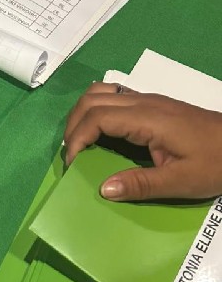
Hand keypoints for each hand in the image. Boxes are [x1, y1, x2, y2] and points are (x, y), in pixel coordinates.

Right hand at [64, 83, 221, 200]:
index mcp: (147, 118)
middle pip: (92, 100)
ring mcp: (147, 99)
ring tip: (81, 142)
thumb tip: (103, 189)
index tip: (73, 165)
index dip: (78, 138)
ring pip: (100, 92)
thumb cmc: (215, 162)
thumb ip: (141, 185)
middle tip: (72, 156)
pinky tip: (102, 132)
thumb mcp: (181, 181)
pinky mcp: (152, 103)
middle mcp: (142, 101)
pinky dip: (96, 110)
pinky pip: (113, 96)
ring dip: (82, 113)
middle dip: (73, 126)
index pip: (97, 117)